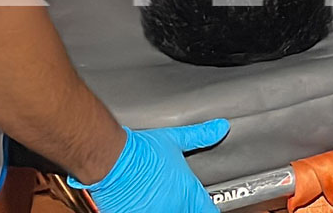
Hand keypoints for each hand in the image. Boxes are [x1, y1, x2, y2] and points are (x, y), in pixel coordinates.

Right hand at [71, 121, 229, 212]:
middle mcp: (174, 207)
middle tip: (173, 197)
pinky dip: (145, 209)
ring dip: (164, 208)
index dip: (206, 206)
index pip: (208, 209)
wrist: (112, 161)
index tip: (203, 204)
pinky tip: (140, 201)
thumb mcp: (175, 139)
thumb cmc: (140, 151)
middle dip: (184, 207)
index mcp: (187, 191)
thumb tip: (220, 127)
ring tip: (155, 197)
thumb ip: (200, 135)